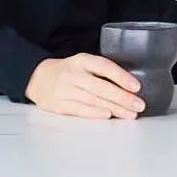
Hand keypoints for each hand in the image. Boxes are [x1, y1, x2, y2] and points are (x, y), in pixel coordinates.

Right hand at [27, 52, 144, 118]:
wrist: (37, 78)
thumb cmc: (67, 72)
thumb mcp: (83, 64)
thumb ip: (101, 72)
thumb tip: (129, 88)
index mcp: (81, 61)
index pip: (104, 67)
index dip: (122, 77)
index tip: (136, 87)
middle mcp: (72, 74)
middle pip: (101, 87)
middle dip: (123, 98)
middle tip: (139, 105)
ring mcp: (64, 90)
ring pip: (93, 100)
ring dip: (115, 109)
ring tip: (130, 114)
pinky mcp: (58, 105)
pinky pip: (80, 110)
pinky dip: (95, 113)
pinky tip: (109, 115)